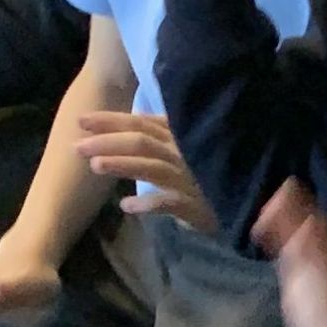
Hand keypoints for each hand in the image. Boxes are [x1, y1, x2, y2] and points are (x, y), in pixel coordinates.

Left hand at [72, 102, 214, 230]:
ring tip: (94, 166)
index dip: (110, 120)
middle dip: (107, 141)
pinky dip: (148, 203)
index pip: (140, 123)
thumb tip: (130, 127)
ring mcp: (189, 177)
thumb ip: (163, 137)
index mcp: (178, 135)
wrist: (249, 201)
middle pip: (140, 142)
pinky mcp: (196, 204)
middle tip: (77, 146)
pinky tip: (126, 206)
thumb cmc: (213, 173)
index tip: (82, 120)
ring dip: (122, 164)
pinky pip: (169, 202)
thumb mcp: (188, 148)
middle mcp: (182, 152)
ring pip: (151, 166)